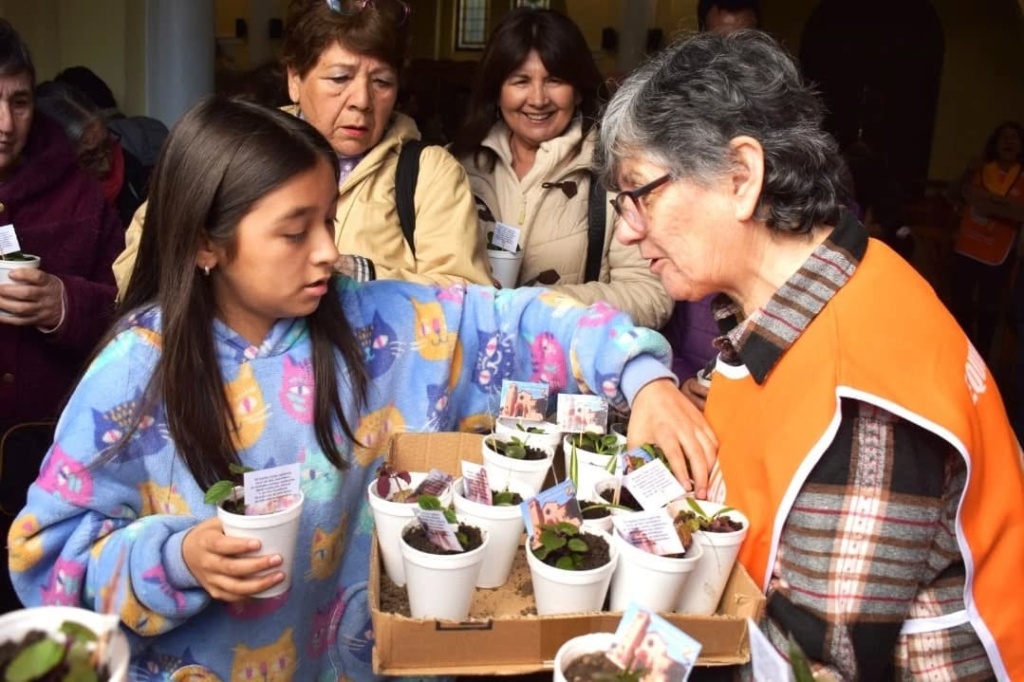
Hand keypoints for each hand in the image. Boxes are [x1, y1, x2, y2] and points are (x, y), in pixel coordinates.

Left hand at [0, 267, 62, 328]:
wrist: (66, 307)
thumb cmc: (48, 288)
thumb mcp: (47, 279)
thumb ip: (31, 275)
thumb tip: (6, 270)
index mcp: (49, 283)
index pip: (38, 277)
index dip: (24, 274)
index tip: (11, 273)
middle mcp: (46, 296)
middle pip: (27, 293)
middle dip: (8, 291)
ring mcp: (42, 310)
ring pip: (22, 309)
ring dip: (5, 304)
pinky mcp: (37, 320)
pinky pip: (21, 321)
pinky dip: (7, 318)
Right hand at [181, 517, 284, 601]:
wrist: (185, 555)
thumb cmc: (208, 535)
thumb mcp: (216, 523)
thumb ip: (235, 521)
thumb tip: (264, 514)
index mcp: (206, 543)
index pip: (222, 545)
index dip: (240, 546)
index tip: (259, 543)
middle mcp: (207, 563)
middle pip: (232, 568)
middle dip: (257, 565)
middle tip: (277, 559)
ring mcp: (210, 580)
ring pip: (235, 587)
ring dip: (259, 584)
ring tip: (279, 575)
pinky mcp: (214, 591)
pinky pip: (233, 597)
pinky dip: (251, 595)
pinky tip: (268, 589)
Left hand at [628, 378, 717, 497]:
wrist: (654, 389)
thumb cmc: (644, 415)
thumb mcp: (634, 435)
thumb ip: (637, 457)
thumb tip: (639, 479)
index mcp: (663, 430)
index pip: (675, 454)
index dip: (681, 471)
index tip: (685, 487)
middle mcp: (682, 427)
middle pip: (697, 454)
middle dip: (701, 476)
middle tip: (702, 495)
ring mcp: (695, 423)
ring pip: (710, 448)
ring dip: (711, 469)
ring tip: (708, 486)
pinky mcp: (703, 421)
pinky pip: (714, 440)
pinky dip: (716, 456)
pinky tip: (712, 469)